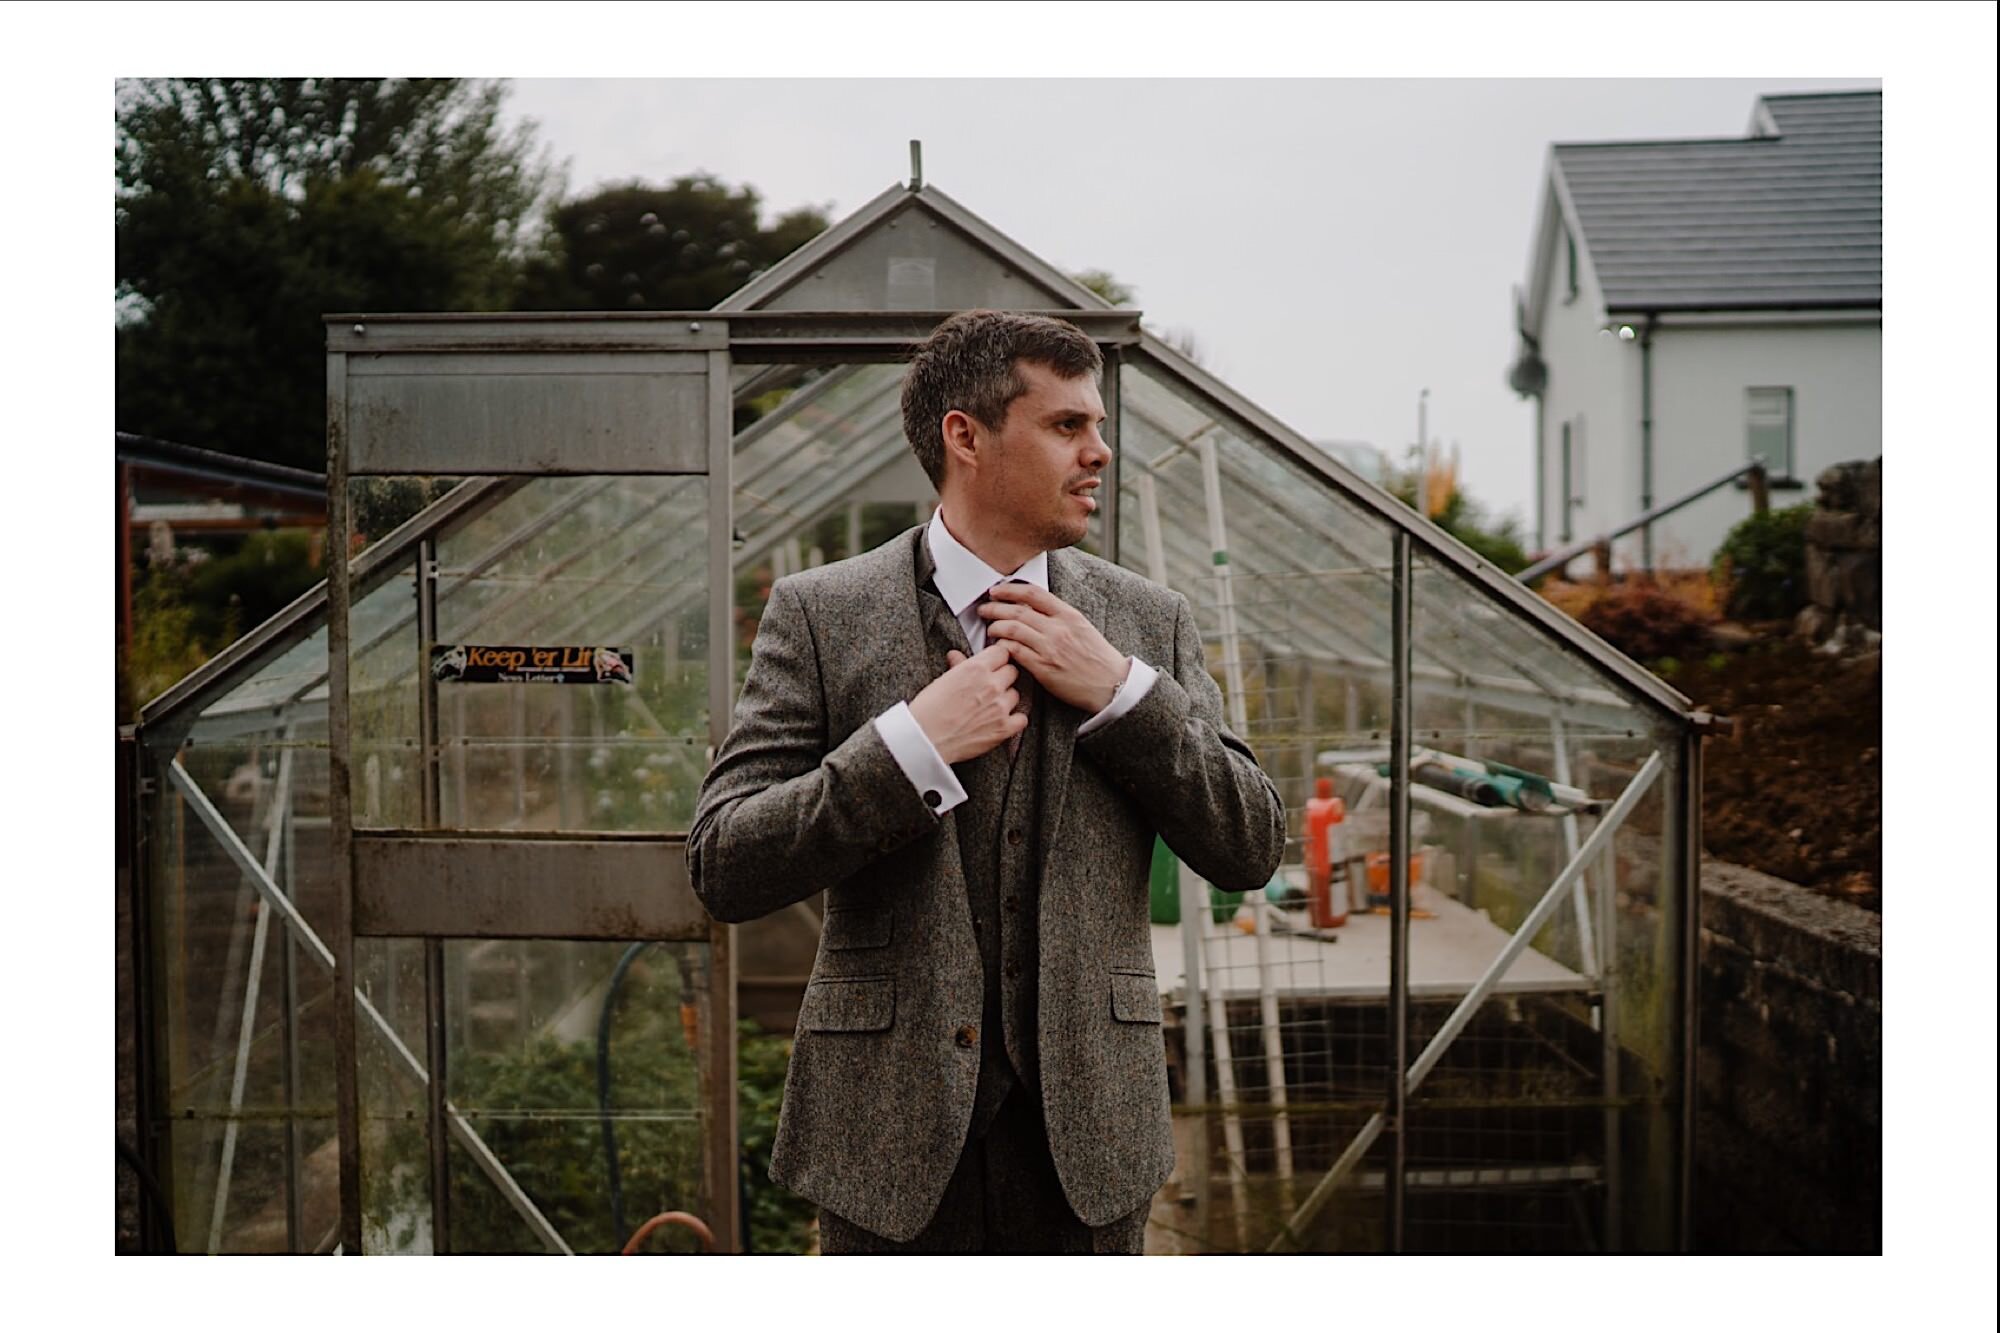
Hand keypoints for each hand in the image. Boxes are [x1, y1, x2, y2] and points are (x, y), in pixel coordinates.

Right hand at [908, 643, 1028, 763]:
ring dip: (1006, 699)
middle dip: (1002, 677)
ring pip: (1016, 694)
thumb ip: (958, 666)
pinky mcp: (1004, 728)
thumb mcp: (942, 680)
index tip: (992, 665)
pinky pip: (1022, 718)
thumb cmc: (929, 710)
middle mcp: (992, 684)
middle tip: (989, 687)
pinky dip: (1014, 720)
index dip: (996, 659)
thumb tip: (957, 655)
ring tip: (990, 706)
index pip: (1002, 652)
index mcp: (976, 668)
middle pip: (1012, 671)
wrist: (926, 739)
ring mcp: (1000, 706)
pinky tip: (1002, 721)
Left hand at [976, 583, 1130, 713]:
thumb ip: (1059, 616)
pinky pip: (1015, 652)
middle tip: (984, 609)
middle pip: (1017, 611)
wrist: (1112, 684)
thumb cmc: (1097, 657)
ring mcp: (1050, 648)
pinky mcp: (1044, 668)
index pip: (1033, 593)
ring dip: (995, 627)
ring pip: (1012, 630)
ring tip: (989, 629)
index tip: (996, 591)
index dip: (1009, 589)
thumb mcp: (1082, 627)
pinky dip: (1003, 647)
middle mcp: (1058, 629)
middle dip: (995, 608)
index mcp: (1068, 615)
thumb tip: (1032, 608)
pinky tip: (998, 647)